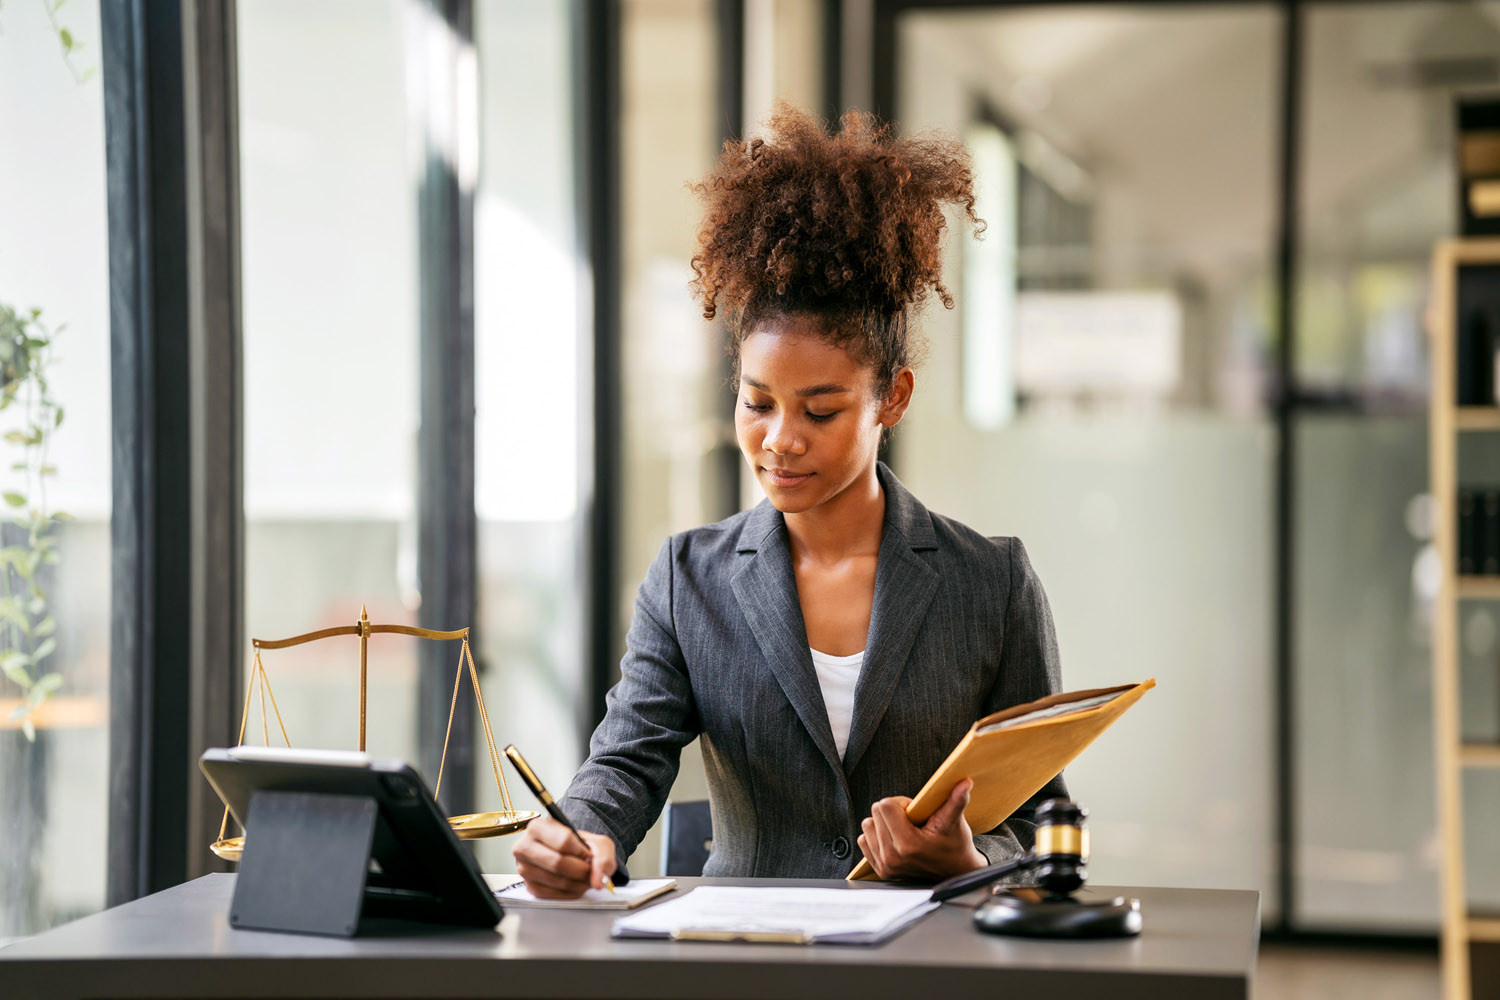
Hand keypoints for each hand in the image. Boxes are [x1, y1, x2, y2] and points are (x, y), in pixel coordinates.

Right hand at [511, 814, 617, 898]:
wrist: (569, 856)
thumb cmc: (579, 846)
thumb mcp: (597, 842)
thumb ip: (603, 857)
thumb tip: (597, 880)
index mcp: (538, 826)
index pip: (564, 841)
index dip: (582, 851)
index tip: (588, 854)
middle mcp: (525, 846)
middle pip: (558, 863)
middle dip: (582, 870)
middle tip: (590, 871)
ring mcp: (524, 868)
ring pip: (557, 880)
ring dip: (578, 883)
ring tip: (585, 878)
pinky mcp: (529, 886)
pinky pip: (552, 895)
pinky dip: (570, 893)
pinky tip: (575, 885)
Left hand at [857, 778, 987, 881]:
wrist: (956, 872)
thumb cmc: (955, 844)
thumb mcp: (955, 821)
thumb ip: (957, 800)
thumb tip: (965, 782)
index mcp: (908, 844)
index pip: (884, 806)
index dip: (901, 802)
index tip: (914, 811)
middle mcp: (893, 858)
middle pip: (875, 813)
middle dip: (892, 812)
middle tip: (911, 821)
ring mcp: (886, 866)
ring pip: (868, 826)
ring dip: (883, 823)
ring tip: (904, 829)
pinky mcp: (882, 871)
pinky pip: (864, 841)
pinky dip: (877, 835)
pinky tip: (895, 838)